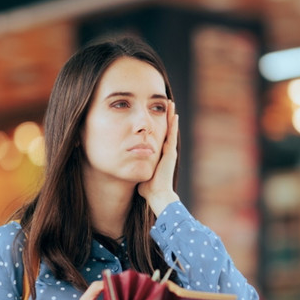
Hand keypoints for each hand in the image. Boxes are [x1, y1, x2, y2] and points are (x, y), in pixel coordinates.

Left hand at [137, 100, 179, 215]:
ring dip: (170, 116)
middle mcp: (166, 152)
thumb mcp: (139, 173)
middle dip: (165, 117)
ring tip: (170, 104)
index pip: (159, 137)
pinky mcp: (170, 153)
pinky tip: (174, 114)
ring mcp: (169, 152)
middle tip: (166, 105)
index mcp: (159, 156)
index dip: (158, 126)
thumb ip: (134, 167)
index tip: (156, 116)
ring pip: (170, 129)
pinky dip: (173, 124)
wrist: (157, 194)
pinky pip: (171, 135)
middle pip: (166, 130)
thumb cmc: (148, 189)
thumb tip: (125, 166)